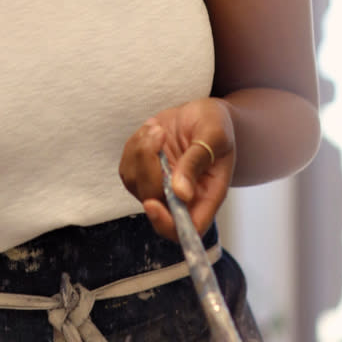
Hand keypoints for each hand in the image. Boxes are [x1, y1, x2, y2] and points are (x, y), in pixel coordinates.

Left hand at [118, 98, 234, 239]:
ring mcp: (160, 186)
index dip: (167, 224)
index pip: (187, 229)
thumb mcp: (214, 135)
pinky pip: (128, 168)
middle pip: (155, 204)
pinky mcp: (143, 173)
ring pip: (136, 184)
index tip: (152, 204)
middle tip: (160, 134)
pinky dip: (134, 147)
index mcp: (207, 196)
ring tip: (159, 128)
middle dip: (149, 169)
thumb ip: (197, 162)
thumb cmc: (214, 124)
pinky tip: (151, 131)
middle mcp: (182, 198)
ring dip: (141, 152)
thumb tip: (181, 193)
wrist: (200, 113)